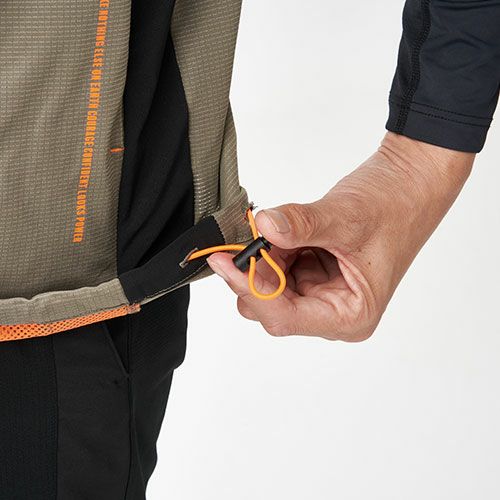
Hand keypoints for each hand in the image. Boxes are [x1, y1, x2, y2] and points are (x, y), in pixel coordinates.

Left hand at [207, 133, 473, 340]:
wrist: (408, 183)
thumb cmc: (394, 205)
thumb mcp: (345, 217)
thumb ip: (301, 224)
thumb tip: (263, 226)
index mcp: (351, 315)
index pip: (286, 317)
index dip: (252, 290)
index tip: (226, 261)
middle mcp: (335, 312)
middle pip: (273, 308)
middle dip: (255, 273)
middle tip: (243, 238)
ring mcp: (323, 294)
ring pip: (271, 290)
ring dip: (263, 259)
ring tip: (276, 228)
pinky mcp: (314, 276)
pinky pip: (278, 270)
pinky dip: (272, 250)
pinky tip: (282, 231)